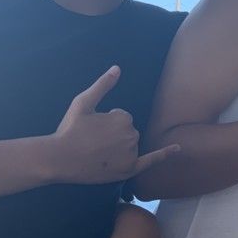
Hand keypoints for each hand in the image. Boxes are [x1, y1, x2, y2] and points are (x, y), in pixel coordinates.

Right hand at [50, 66, 180, 183]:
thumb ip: (103, 85)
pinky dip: (165, 154)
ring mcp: (131, 154)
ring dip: (120, 147)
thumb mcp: (84, 102)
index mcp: (124, 118)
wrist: (59, 158)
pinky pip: (151, 161)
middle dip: (114, 134)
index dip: (106, 122)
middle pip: (128, 131)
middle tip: (92, 141)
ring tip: (97, 152)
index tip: (92, 129)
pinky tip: (179, 148)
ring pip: (131, 145)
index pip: (123, 117)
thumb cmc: (70, 128)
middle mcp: (132, 136)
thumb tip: (118, 68)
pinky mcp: (128, 170)